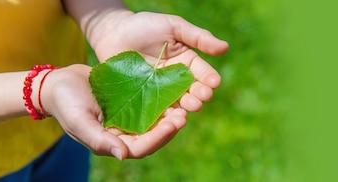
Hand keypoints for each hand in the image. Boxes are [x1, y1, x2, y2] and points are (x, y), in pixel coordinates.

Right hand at [42, 64, 186, 158]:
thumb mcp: (79, 121)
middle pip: (152, 138)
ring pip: (153, 123)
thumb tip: (123, 156)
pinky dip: (161, 103)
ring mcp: (126, 120)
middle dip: (169, 128)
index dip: (158, 138)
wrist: (57, 82)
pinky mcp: (129, 104)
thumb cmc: (64, 103)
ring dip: (168, 117)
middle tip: (184, 115)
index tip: (173, 124)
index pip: (141, 147)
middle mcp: (122, 135)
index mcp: (111, 144)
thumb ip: (99, 139)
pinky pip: (149, 107)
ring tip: (183, 106)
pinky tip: (172, 94)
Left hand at [89, 11, 228, 111]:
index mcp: (187, 62)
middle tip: (202, 98)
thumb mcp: (174, 26)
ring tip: (190, 108)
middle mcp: (176, 80)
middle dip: (199, 95)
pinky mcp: (144, 100)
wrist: (112, 32)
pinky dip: (164, 115)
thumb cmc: (144, 26)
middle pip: (192, 91)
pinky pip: (156, 109)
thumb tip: (225, 47)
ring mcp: (160, 91)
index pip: (202, 72)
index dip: (209, 78)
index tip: (214, 83)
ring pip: (177, 102)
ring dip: (186, 107)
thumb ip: (198, 37)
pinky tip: (169, 117)